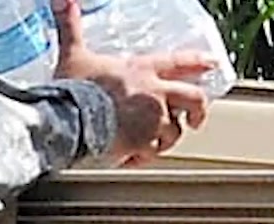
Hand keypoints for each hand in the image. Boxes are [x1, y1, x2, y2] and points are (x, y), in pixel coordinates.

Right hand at [51, 0, 214, 165]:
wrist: (68, 120)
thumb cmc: (73, 89)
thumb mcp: (73, 54)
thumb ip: (70, 25)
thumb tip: (61, 0)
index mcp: (142, 70)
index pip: (179, 62)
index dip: (198, 61)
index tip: (212, 64)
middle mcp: (154, 95)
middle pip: (193, 99)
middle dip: (199, 111)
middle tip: (197, 120)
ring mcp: (152, 122)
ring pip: (173, 132)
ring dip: (165, 138)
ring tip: (153, 143)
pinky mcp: (142, 144)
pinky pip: (150, 154)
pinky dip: (142, 157)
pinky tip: (131, 157)